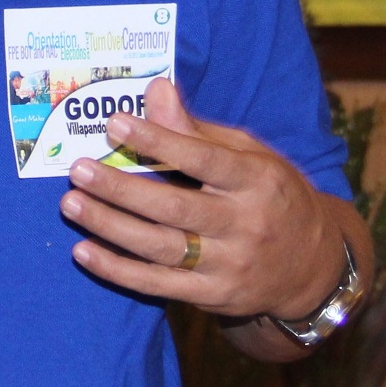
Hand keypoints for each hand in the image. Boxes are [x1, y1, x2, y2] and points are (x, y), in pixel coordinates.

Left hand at [58, 77, 350, 324]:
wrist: (313, 266)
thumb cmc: (271, 194)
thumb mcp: (248, 155)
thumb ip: (196, 129)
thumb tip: (154, 89)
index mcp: (256, 180)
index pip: (203, 159)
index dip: (159, 140)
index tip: (116, 122)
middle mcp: (245, 224)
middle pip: (174, 208)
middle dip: (121, 189)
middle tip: (79, 169)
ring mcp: (229, 265)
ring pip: (160, 248)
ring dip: (110, 227)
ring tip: (71, 204)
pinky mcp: (213, 297)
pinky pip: (158, 285)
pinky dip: (117, 270)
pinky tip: (84, 251)